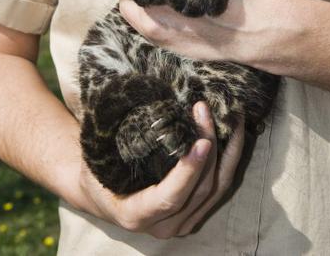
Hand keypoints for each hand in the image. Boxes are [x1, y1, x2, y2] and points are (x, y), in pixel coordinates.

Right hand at [77, 102, 243, 237]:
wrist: (101, 193)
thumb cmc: (96, 170)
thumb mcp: (97, 159)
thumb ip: (114, 143)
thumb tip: (124, 102)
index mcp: (135, 215)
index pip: (169, 197)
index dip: (188, 172)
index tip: (201, 142)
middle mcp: (164, 226)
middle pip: (199, 189)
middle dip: (209, 148)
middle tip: (205, 110)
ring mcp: (183, 223)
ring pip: (217, 189)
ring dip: (227, 151)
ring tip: (229, 117)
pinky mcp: (196, 213)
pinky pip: (220, 188)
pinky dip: (229, 159)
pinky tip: (232, 133)